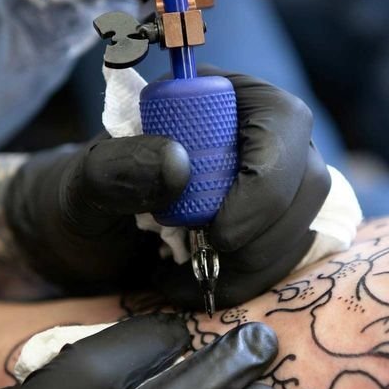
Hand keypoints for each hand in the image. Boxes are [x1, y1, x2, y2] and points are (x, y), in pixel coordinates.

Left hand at [5, 69, 330, 307]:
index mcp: (222, 100)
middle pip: (308, 180)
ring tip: (184, 281)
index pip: (282, 124)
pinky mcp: (270, 232)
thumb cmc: (80, 201)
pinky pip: (288, 258)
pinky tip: (198, 288)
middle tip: (204, 261)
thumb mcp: (82, 185)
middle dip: (263, 235)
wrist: (81, 244)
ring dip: (255, 266)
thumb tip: (179, 163)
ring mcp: (273, 187)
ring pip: (303, 225)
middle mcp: (259, 139)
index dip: (265, 181)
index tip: (217, 232)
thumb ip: (116, 168)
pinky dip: (249, 284)